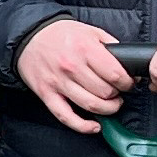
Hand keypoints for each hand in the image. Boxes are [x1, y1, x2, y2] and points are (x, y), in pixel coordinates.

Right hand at [16, 17, 127, 131]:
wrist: (28, 37)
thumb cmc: (60, 34)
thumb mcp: (89, 31)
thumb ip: (110, 45)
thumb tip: (128, 63)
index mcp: (84, 49)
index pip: (115, 74)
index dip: (127, 83)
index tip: (128, 83)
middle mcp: (72, 67)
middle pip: (105, 92)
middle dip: (117, 95)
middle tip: (118, 92)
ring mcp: (58, 83)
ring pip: (91, 105)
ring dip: (107, 109)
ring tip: (111, 105)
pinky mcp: (47, 95)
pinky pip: (66, 117)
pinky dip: (83, 126)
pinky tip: (95, 126)